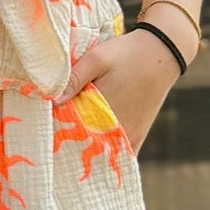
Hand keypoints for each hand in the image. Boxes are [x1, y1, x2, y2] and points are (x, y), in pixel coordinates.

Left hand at [55, 29, 180, 153]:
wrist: (161, 54)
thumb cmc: (126, 54)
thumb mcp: (96, 58)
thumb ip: (75, 78)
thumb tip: (53, 101)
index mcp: (101, 109)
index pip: (70, 128)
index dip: (57, 127)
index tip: (48, 126)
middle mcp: (115, 127)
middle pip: (84, 142)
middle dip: (70, 140)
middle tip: (56, 135)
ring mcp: (128, 135)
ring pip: (100, 151)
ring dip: (87, 147)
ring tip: (73, 140)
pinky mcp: (138, 136)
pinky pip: (119, 154)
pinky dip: (107, 155)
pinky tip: (95, 152)